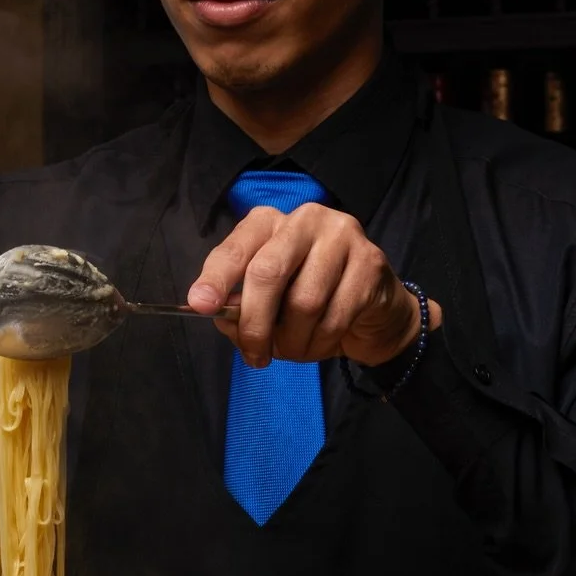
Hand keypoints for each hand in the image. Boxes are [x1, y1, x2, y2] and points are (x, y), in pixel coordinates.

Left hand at [187, 203, 441, 367]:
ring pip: (303, 302)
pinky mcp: (370, 262)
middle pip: (267, 273)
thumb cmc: (311, 303)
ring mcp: (342, 236)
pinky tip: (323, 342)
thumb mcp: (268, 305)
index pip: (236, 247)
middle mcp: (305, 219)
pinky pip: (336, 316)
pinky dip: (322, 342)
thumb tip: (221, 317)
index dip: (216, 277)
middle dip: (255, 324)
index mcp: (270, 223)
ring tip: (295, 350)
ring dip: (294, 341)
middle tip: (255, 356)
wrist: (375, 310)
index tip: (200, 305)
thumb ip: (240, 308)